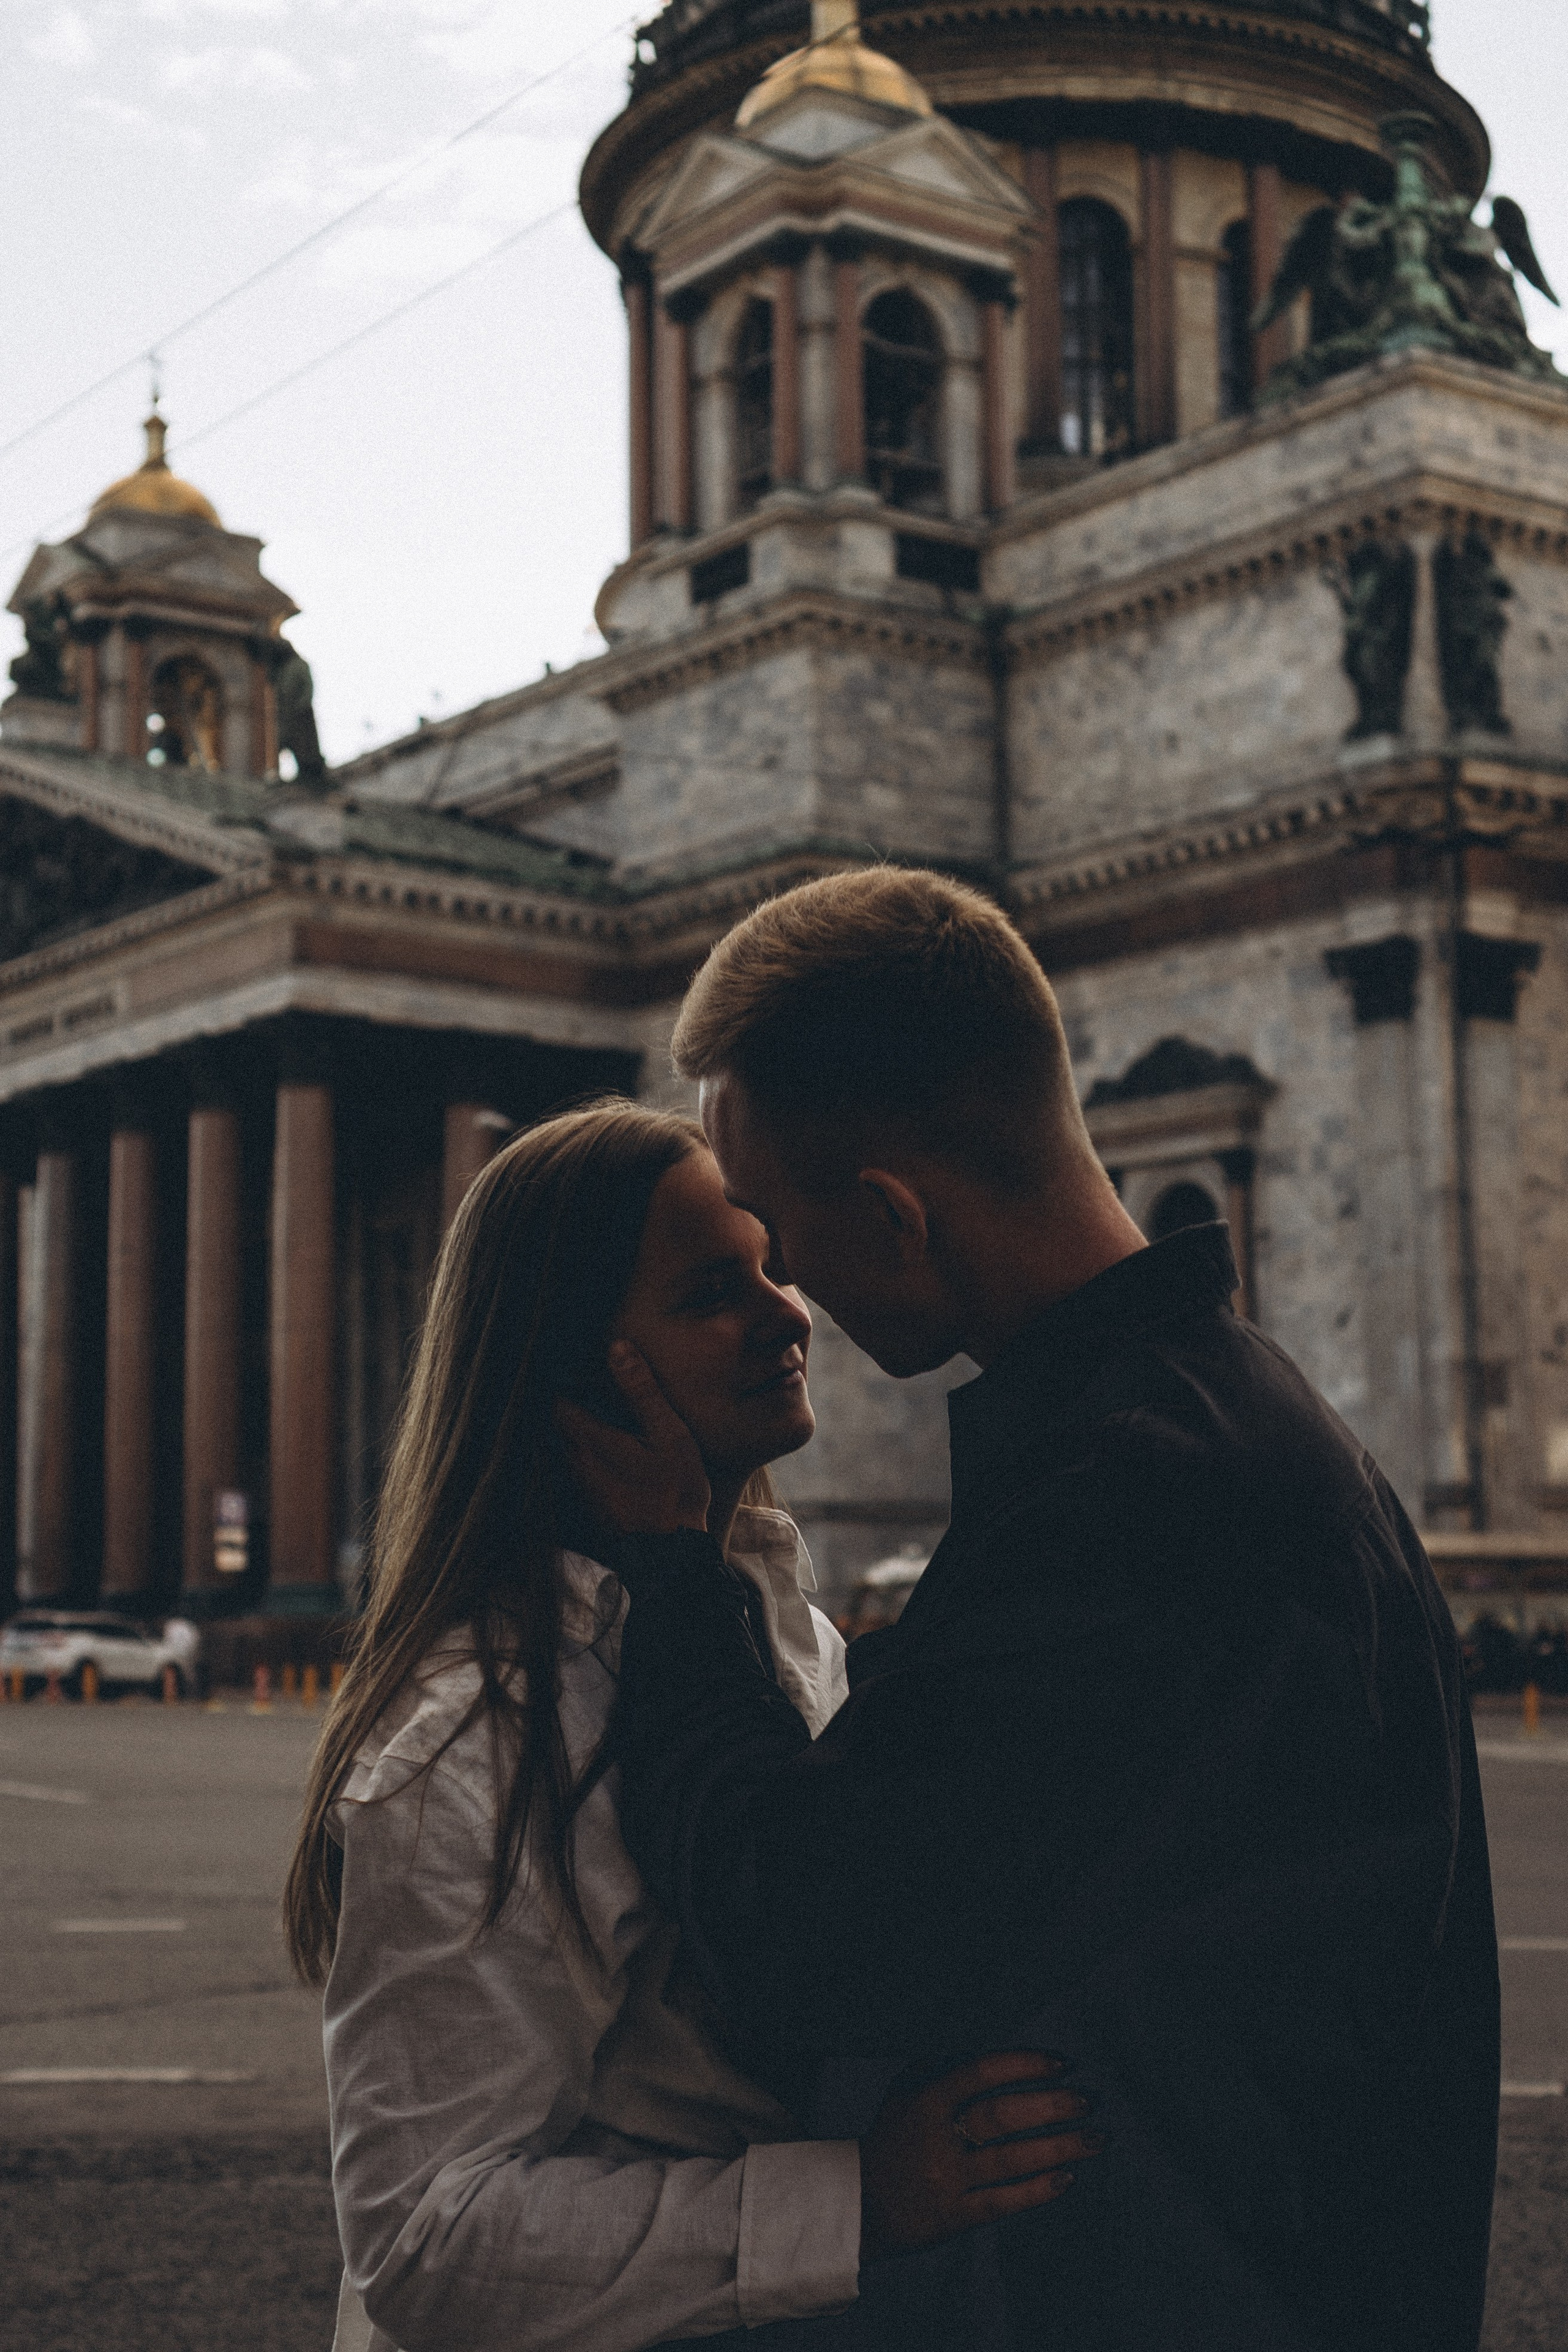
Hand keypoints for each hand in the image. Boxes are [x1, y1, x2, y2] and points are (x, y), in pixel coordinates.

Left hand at [555, 1341, 711, 1535]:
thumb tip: (618, 1348)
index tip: (571, 1365)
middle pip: (554, 1424)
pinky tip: (604, 1448)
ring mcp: (580, 1485)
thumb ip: (641, 1391)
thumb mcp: (668, 1434)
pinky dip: (581, 1451)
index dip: (561, 1381)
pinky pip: (574, 1468)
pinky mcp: (589, 1502)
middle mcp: (575, 1462)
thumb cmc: (674, 1491)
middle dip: (565, 1403)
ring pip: (562, 1447)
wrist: (672, 1552)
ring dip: (572, 1428)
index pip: (556, 1402)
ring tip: (592, 1411)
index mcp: (590, 1440)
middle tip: (581, 1384)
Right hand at [859, 2051, 1100, 2265]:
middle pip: (1002, 2117)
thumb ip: (937, 2065)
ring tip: (1096, 2138)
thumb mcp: (902, 2094)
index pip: (980, 2073)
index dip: (1023, 2064)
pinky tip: (1067, 2178)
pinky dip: (1037, 2190)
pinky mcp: (956, 2217)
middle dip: (1051, 2106)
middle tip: (1088, 2099)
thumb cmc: (889, 2140)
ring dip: (1059, 2148)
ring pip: (1011, 2160)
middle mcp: (938, 2138)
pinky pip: (1003, 2202)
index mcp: (926, 2101)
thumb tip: (979, 2040)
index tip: (1060, 2063)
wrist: (858, 2205)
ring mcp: (948, 2180)